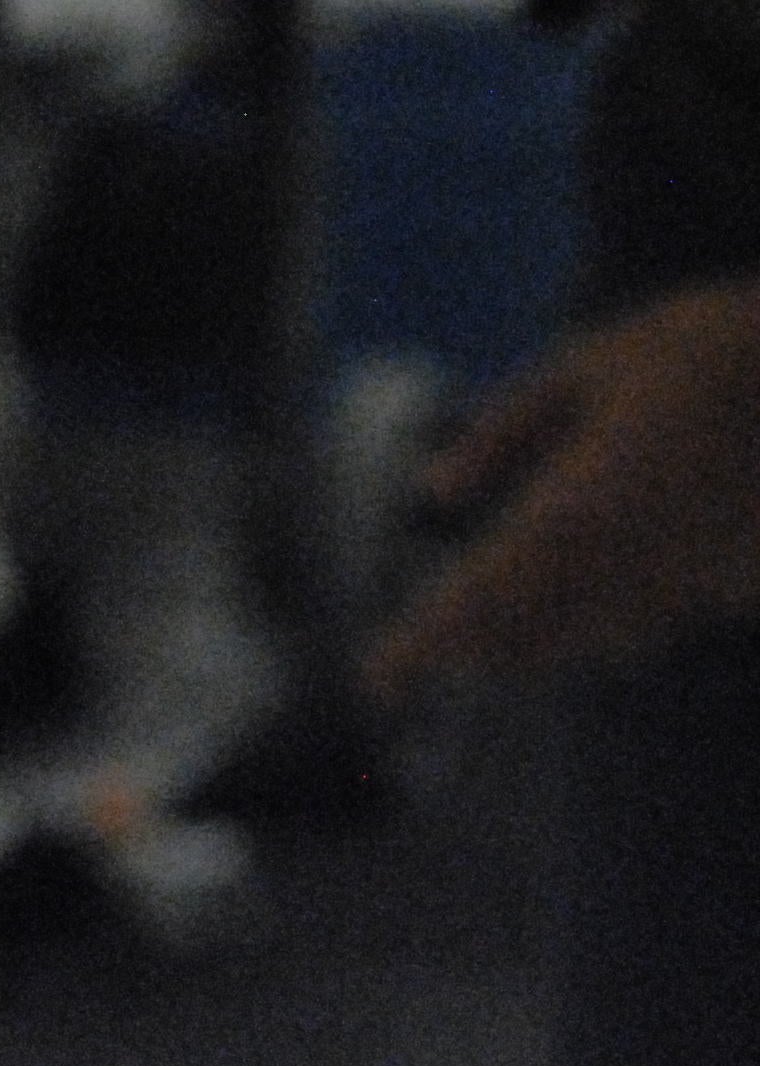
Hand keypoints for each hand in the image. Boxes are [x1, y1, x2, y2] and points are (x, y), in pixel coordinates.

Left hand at [366, 279, 759, 702]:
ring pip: (587, 643)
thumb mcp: (593, 359)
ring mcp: (686, 575)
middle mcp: (629, 554)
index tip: (378, 682)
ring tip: (493, 637)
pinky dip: (610, 619)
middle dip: (473, 648)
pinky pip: (650, 622)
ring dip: (537, 642)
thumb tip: (433, 491)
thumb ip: (505, 427)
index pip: (483, 592)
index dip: (425, 644)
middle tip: (428, 654)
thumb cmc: (707, 347)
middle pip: (528, 635)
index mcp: (582, 497)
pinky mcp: (732, 584)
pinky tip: (603, 584)